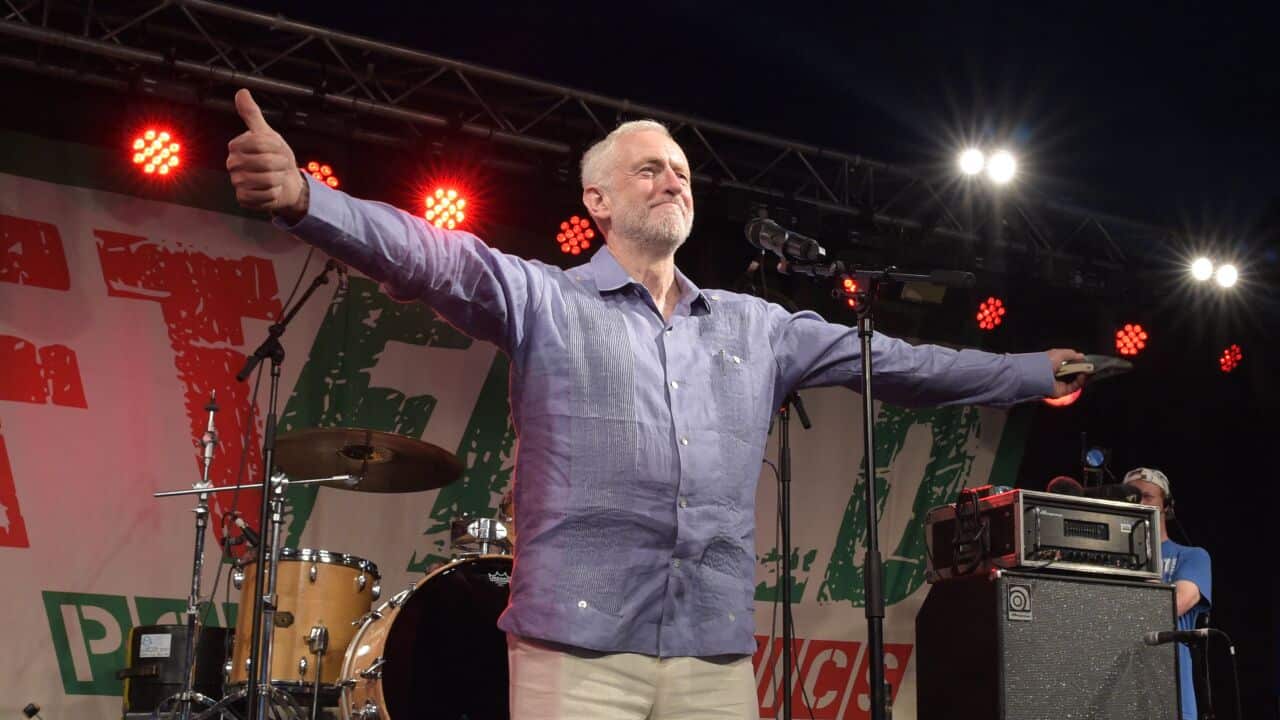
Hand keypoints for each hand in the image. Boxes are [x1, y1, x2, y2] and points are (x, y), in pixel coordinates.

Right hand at [226, 89, 307, 220]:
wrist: (287, 181)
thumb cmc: (276, 156)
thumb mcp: (268, 134)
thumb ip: (253, 115)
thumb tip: (242, 92)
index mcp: (236, 146)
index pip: (260, 143)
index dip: (276, 146)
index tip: (278, 148)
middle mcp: (233, 164)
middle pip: (265, 162)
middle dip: (280, 163)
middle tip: (280, 164)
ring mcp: (237, 183)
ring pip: (267, 180)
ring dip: (279, 179)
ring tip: (277, 177)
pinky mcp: (244, 199)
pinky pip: (266, 196)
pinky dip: (275, 194)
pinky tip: (273, 190)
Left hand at [1046, 348, 1087, 397]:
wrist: (1037, 375)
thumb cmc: (1046, 362)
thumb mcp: (1059, 353)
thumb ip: (1072, 354)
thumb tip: (1082, 356)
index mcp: (1054, 364)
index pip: (1068, 364)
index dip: (1078, 362)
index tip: (1085, 360)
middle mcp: (1056, 374)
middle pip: (1073, 373)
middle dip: (1082, 369)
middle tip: (1090, 366)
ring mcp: (1059, 383)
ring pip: (1075, 380)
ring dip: (1082, 375)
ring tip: (1088, 370)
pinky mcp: (1062, 391)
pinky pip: (1074, 387)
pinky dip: (1080, 381)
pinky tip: (1084, 375)